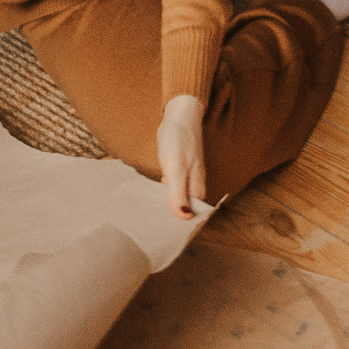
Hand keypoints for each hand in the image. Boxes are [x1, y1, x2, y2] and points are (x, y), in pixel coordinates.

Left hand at [156, 94, 206, 219]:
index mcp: (196, 186)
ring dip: (168, 203)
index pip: (193, 212)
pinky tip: (154, 192)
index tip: (166, 233)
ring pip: (179, 196)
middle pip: (186, 206)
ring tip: (151, 213)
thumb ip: (178, 193)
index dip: (182, 223)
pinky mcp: (178, 167)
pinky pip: (173, 185)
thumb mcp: (176, 168)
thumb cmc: (179, 140)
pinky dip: (164, 191)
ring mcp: (186, 174)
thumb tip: (183, 217)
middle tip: (155, 226)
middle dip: (173, 216)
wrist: (179, 115)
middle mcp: (194, 182)